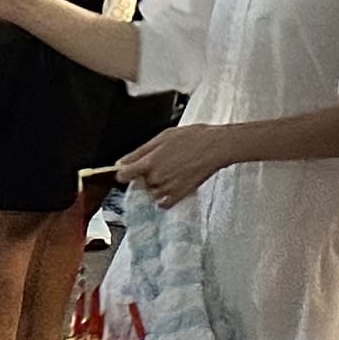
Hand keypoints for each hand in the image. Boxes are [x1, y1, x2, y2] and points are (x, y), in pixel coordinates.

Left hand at [112, 127, 232, 204]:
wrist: (217, 146)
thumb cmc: (194, 137)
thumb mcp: (164, 136)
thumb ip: (140, 151)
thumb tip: (121, 162)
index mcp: (149, 162)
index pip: (123, 175)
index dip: (126, 172)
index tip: (130, 170)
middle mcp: (155, 178)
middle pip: (139, 183)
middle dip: (147, 175)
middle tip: (163, 163)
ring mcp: (166, 188)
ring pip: (151, 192)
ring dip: (157, 185)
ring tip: (173, 171)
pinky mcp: (178, 195)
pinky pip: (163, 203)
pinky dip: (165, 196)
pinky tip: (174, 183)